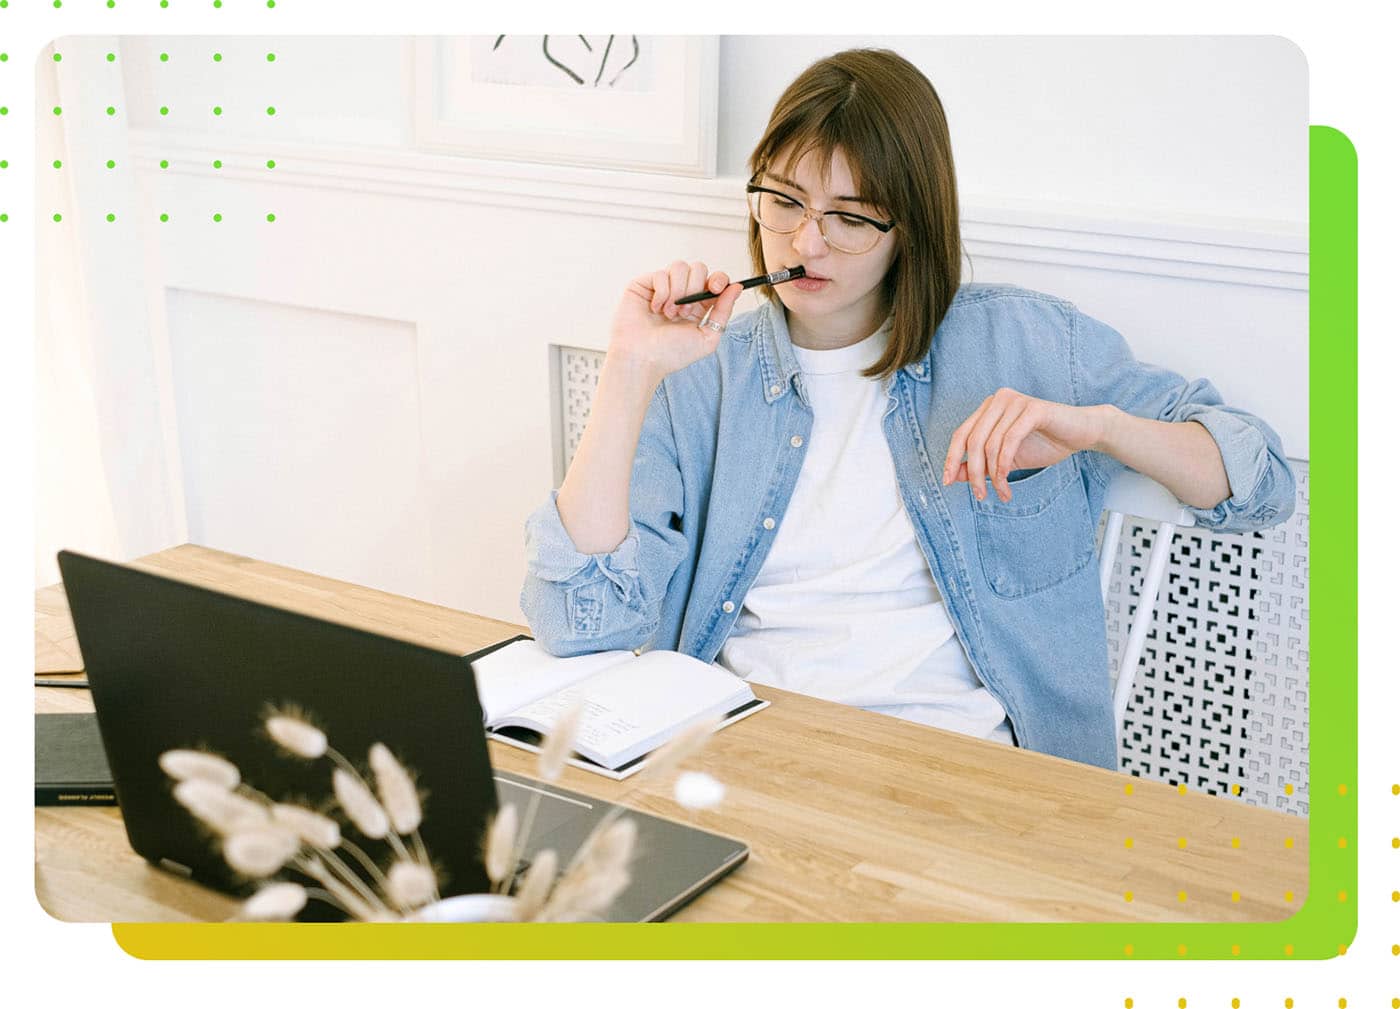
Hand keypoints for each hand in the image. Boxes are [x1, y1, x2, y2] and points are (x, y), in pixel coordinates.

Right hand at [608, 260, 743, 385]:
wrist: (641, 358)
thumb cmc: (671, 354)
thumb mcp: (707, 337)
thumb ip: (723, 311)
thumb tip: (737, 287)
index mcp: (698, 306)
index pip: (714, 280)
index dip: (718, 279)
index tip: (716, 288)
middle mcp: (680, 294)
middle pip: (698, 268)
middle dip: (694, 288)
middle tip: (685, 312)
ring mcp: (662, 287)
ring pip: (679, 267)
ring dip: (677, 292)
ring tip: (669, 313)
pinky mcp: (644, 284)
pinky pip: (660, 274)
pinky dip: (661, 292)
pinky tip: (654, 309)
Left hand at [942, 388, 1113, 501]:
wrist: (1082, 433)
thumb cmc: (1045, 442)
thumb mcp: (1006, 459)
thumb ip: (980, 464)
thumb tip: (955, 475)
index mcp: (988, 408)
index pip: (961, 434)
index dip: (952, 459)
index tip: (948, 482)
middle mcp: (998, 400)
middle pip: (973, 441)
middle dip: (974, 473)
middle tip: (980, 495)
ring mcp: (1014, 402)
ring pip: (990, 444)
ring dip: (993, 475)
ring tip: (1002, 492)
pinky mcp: (1032, 409)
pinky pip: (1009, 441)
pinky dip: (1004, 465)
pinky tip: (1007, 480)